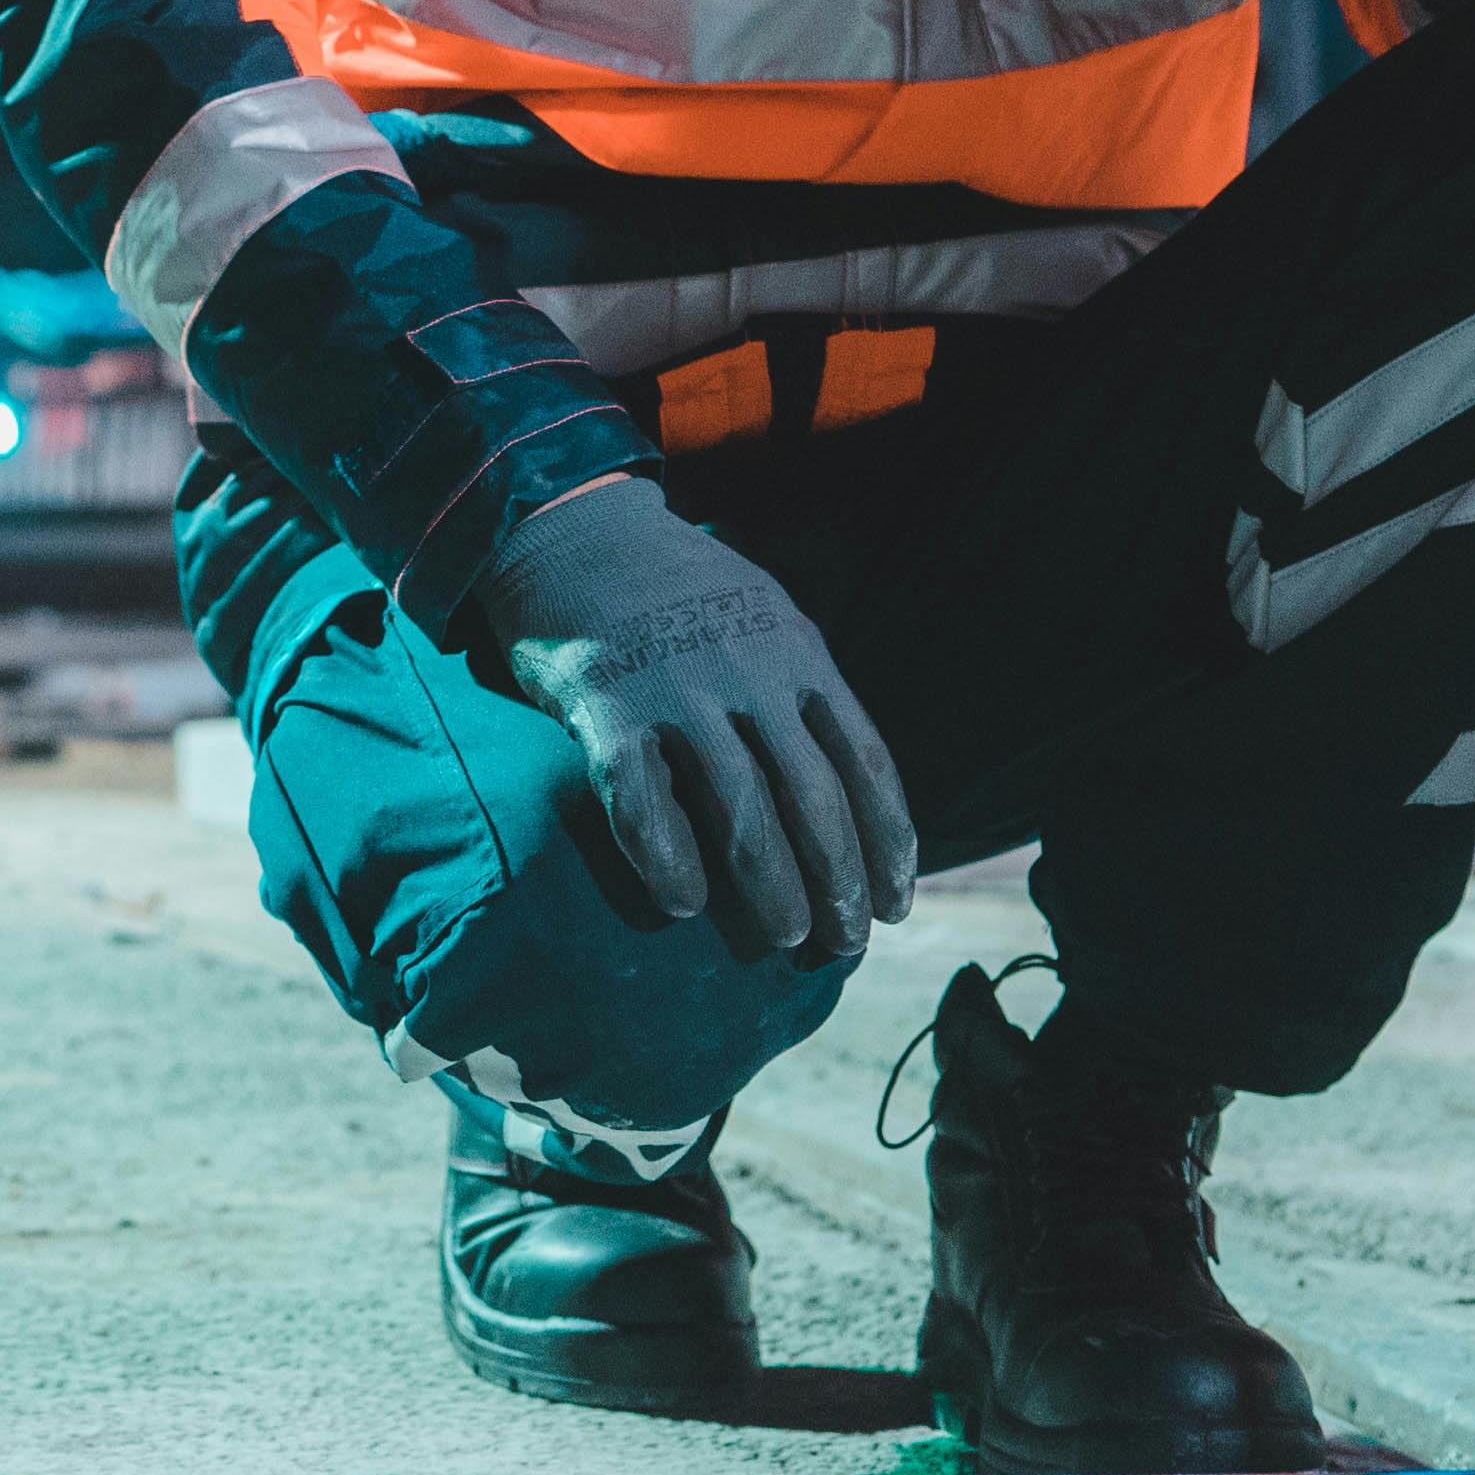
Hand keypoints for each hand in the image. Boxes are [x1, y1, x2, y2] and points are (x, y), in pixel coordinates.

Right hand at [473, 478, 916, 958]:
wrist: (577, 530)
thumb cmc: (678, 588)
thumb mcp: (766, 616)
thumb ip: (804, 688)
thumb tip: (850, 777)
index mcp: (798, 654)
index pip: (864, 762)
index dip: (887, 841)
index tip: (896, 903)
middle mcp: (749, 674)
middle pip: (813, 796)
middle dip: (839, 880)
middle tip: (847, 944)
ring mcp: (678, 690)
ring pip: (741, 808)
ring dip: (772, 884)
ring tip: (787, 940)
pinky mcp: (607, 707)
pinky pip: (643, 800)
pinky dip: (667, 859)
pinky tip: (683, 905)